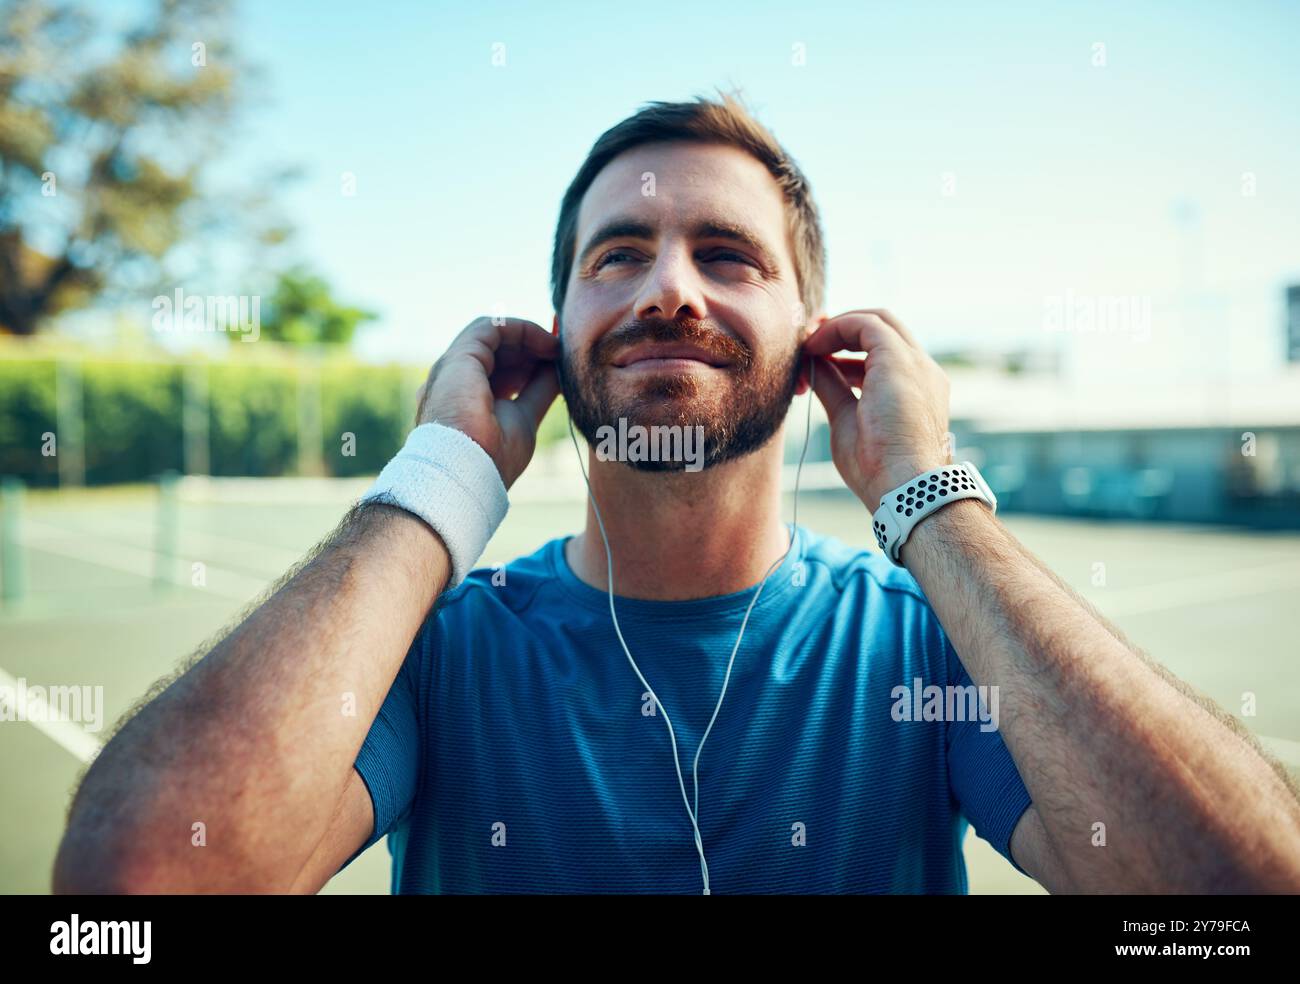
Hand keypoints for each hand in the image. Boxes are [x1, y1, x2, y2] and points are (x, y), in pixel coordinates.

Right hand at [414, 316, 559, 488]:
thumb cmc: (491, 457)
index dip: (529, 362)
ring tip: (557, 348)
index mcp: (463, 398)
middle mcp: (453, 380)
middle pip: (496, 351)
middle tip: (562, 354)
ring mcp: (452, 367)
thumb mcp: (524, 417)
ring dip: (529, 337)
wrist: (467, 471)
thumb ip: (538, 391)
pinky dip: (522, 329)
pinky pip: (491, 328)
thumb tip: (557, 369)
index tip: (557, 363)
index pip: (497, 369)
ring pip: (493, 336)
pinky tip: (546, 343)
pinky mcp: (458, 357)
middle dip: (531, 349)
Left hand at [803, 309, 950, 507]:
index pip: (884, 352)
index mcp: (916, 389)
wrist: (904, 487)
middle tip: (810, 340)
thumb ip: (834, 389)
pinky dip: (836, 329)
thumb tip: (815, 367)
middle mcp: (923, 371)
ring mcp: (916, 363)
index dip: (848, 348)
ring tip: (807, 346)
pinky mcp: (899, 359)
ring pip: (877, 321)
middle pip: (884, 328)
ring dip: (838, 328)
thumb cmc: (878, 470)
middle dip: (844, 328)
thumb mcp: (846, 420)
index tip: (817, 356)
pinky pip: (865, 324)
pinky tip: (813, 347)